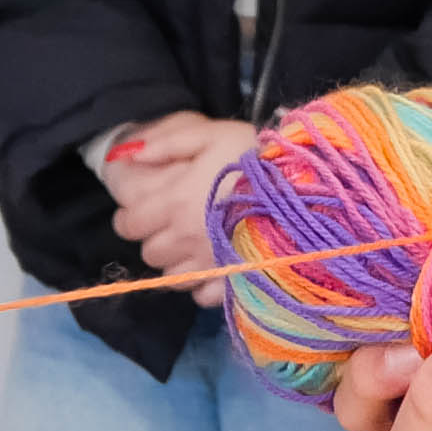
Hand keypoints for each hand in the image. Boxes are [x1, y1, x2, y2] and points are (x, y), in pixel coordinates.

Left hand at [103, 111, 259, 297]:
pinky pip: (202, 295)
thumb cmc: (254, 156)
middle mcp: (185, 238)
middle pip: (149, 254)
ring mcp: (208, 263)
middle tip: (172, 227)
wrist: (303, 184)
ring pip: (172, 279)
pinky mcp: (232, 280)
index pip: (129, 225)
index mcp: (174, 202)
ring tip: (193, 249)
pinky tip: (213, 267)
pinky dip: (203, 285)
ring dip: (176, 265)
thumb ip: (168, 144)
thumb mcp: (211, 135)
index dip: (131, 218)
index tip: (143, 211)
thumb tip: (131, 156)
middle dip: (155, 240)